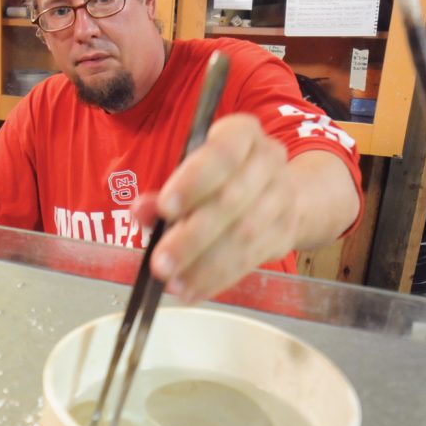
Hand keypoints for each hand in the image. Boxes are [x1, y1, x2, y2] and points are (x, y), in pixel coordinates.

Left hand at [132, 114, 299, 303]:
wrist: (278, 189)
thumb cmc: (221, 176)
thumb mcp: (192, 172)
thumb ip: (166, 193)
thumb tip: (141, 211)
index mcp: (242, 134)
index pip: (222, 154)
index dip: (193, 181)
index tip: (164, 208)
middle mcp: (268, 161)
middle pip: (232, 200)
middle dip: (192, 236)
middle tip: (160, 263)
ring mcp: (281, 198)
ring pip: (243, 235)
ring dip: (204, 265)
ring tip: (173, 283)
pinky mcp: (285, 232)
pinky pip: (251, 259)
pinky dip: (217, 279)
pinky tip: (192, 291)